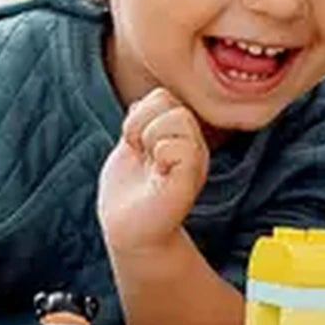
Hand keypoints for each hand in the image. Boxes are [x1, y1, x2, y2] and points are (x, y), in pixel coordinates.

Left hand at [96, 88, 213, 255]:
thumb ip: (141, 122)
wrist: (129, 229)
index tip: (133, 143)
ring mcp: (195, 159)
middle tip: (139, 154)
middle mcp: (192, 143)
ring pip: (178, 118)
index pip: (161, 96)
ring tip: (148, 163)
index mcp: (180, 134)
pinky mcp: (191, 177)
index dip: (138, 115)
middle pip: (168, 101)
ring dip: (149, 139)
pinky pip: (180, 145)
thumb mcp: (132, 146)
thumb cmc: (130, 192)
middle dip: (139, 125)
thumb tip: (140, 102)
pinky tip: (157, 174)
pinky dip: (160, 155)